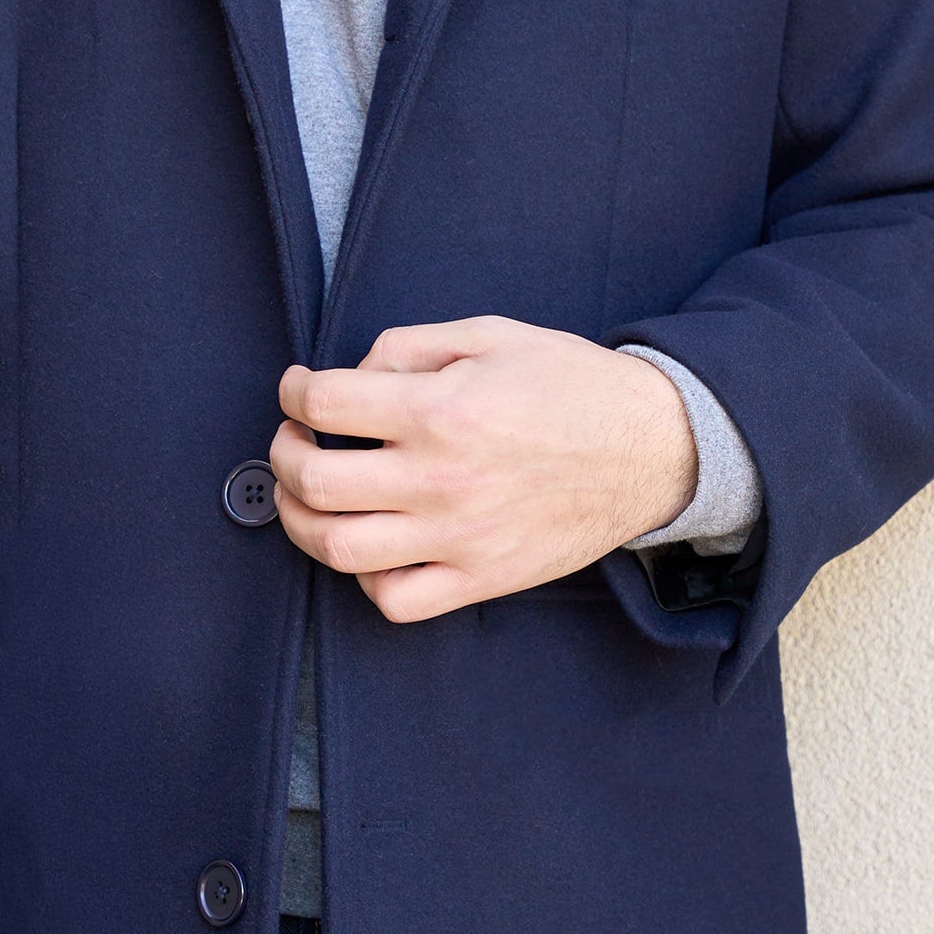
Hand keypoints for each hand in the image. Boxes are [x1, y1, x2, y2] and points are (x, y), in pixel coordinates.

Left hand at [272, 316, 696, 624]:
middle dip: (282, 455)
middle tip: (292, 440)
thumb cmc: (571, 384)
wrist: (652, 448)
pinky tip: (369, 545)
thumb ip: (409, 345)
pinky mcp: (481, 578)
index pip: (323, 404)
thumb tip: (353, 375)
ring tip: (306, 497)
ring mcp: (458, 537)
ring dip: (300, 521)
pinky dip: (364, 578)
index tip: (297, 389)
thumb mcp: (490, 334)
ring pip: (338, 549)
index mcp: (440, 410)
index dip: (293, 391)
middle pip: (313, 482)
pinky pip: (395, 600)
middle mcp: (440, 479)